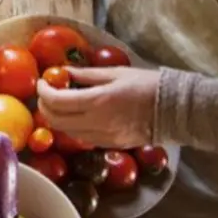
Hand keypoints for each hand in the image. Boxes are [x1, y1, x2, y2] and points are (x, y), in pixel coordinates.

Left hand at [37, 67, 159, 148]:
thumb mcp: (115, 73)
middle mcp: (97, 123)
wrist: (175, 110)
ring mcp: (103, 137)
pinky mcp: (109, 145)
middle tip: (47, 93)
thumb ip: (86, 75)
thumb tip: (63, 72)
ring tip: (60, 103)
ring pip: (66, 132)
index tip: (42, 82)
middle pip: (56, 121)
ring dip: (57, 117)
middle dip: (45, 106)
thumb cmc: (147, 85)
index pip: (57, 101)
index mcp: (98, 102)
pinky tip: (77, 114)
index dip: (43, 91)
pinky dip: (72, 126)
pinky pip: (81, 138)